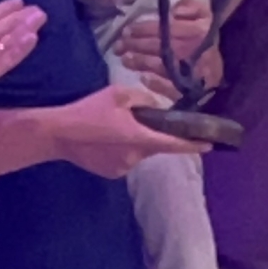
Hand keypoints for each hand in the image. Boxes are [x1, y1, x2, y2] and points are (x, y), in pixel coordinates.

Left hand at [0, 0, 44, 91]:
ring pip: (12, 40)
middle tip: (39, 10)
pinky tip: (32, 36)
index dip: (5, 9)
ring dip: (26, 29)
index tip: (19, 1)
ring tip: (40, 18)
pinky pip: (10, 57)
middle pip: (7, 27)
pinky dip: (21, 48)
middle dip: (22, 19)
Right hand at [53, 82, 203, 178]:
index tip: (209, 145)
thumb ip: (143, 99)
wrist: (58, 134)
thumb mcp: (118, 95)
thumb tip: (155, 107)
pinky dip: (122, 150)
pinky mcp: (112, 173)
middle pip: (154, 146)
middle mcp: (136, 157)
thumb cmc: (88, 111)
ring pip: (139, 153)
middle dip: (152, 135)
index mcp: (140, 138)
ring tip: (113, 129)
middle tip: (135, 120)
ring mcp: (123, 168)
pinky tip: (106, 141)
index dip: (193, 145)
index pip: (174, 144)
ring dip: (135, 142)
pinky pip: (126, 160)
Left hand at [117, 0, 219, 93]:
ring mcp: (192, 72)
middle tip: (119, 45)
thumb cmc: (208, 40)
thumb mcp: (205, 15)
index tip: (127, 29)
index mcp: (197, 31)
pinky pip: (171, 88)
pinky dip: (156, 84)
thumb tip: (175, 9)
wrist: (226, 68)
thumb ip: (193, 5)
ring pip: (161, 66)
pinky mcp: (191, 90)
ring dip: (140, 63)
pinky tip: (143, 79)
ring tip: (124, 60)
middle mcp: (192, 50)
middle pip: (158, 47)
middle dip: (136, 45)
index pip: (165, 28)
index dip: (143, 28)